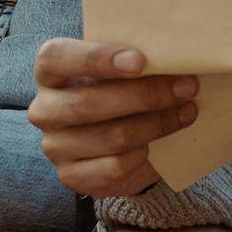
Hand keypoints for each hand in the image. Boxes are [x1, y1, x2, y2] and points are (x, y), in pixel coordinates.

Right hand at [28, 38, 198, 197]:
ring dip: (157, 124)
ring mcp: (55, 146)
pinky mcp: (71, 176)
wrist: (114, 135)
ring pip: (110, 137)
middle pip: (89, 103)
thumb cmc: (117, 87)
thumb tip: (173, 54)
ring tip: (187, 111)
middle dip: (145, 95)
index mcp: (49, 71)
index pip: (56, 59)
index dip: (96, 58)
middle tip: (186, 86)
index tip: (140, 60)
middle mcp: (44, 109)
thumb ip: (133, 58)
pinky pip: (114, 167)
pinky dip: (143, 155)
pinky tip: (158, 143)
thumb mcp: (119, 67)